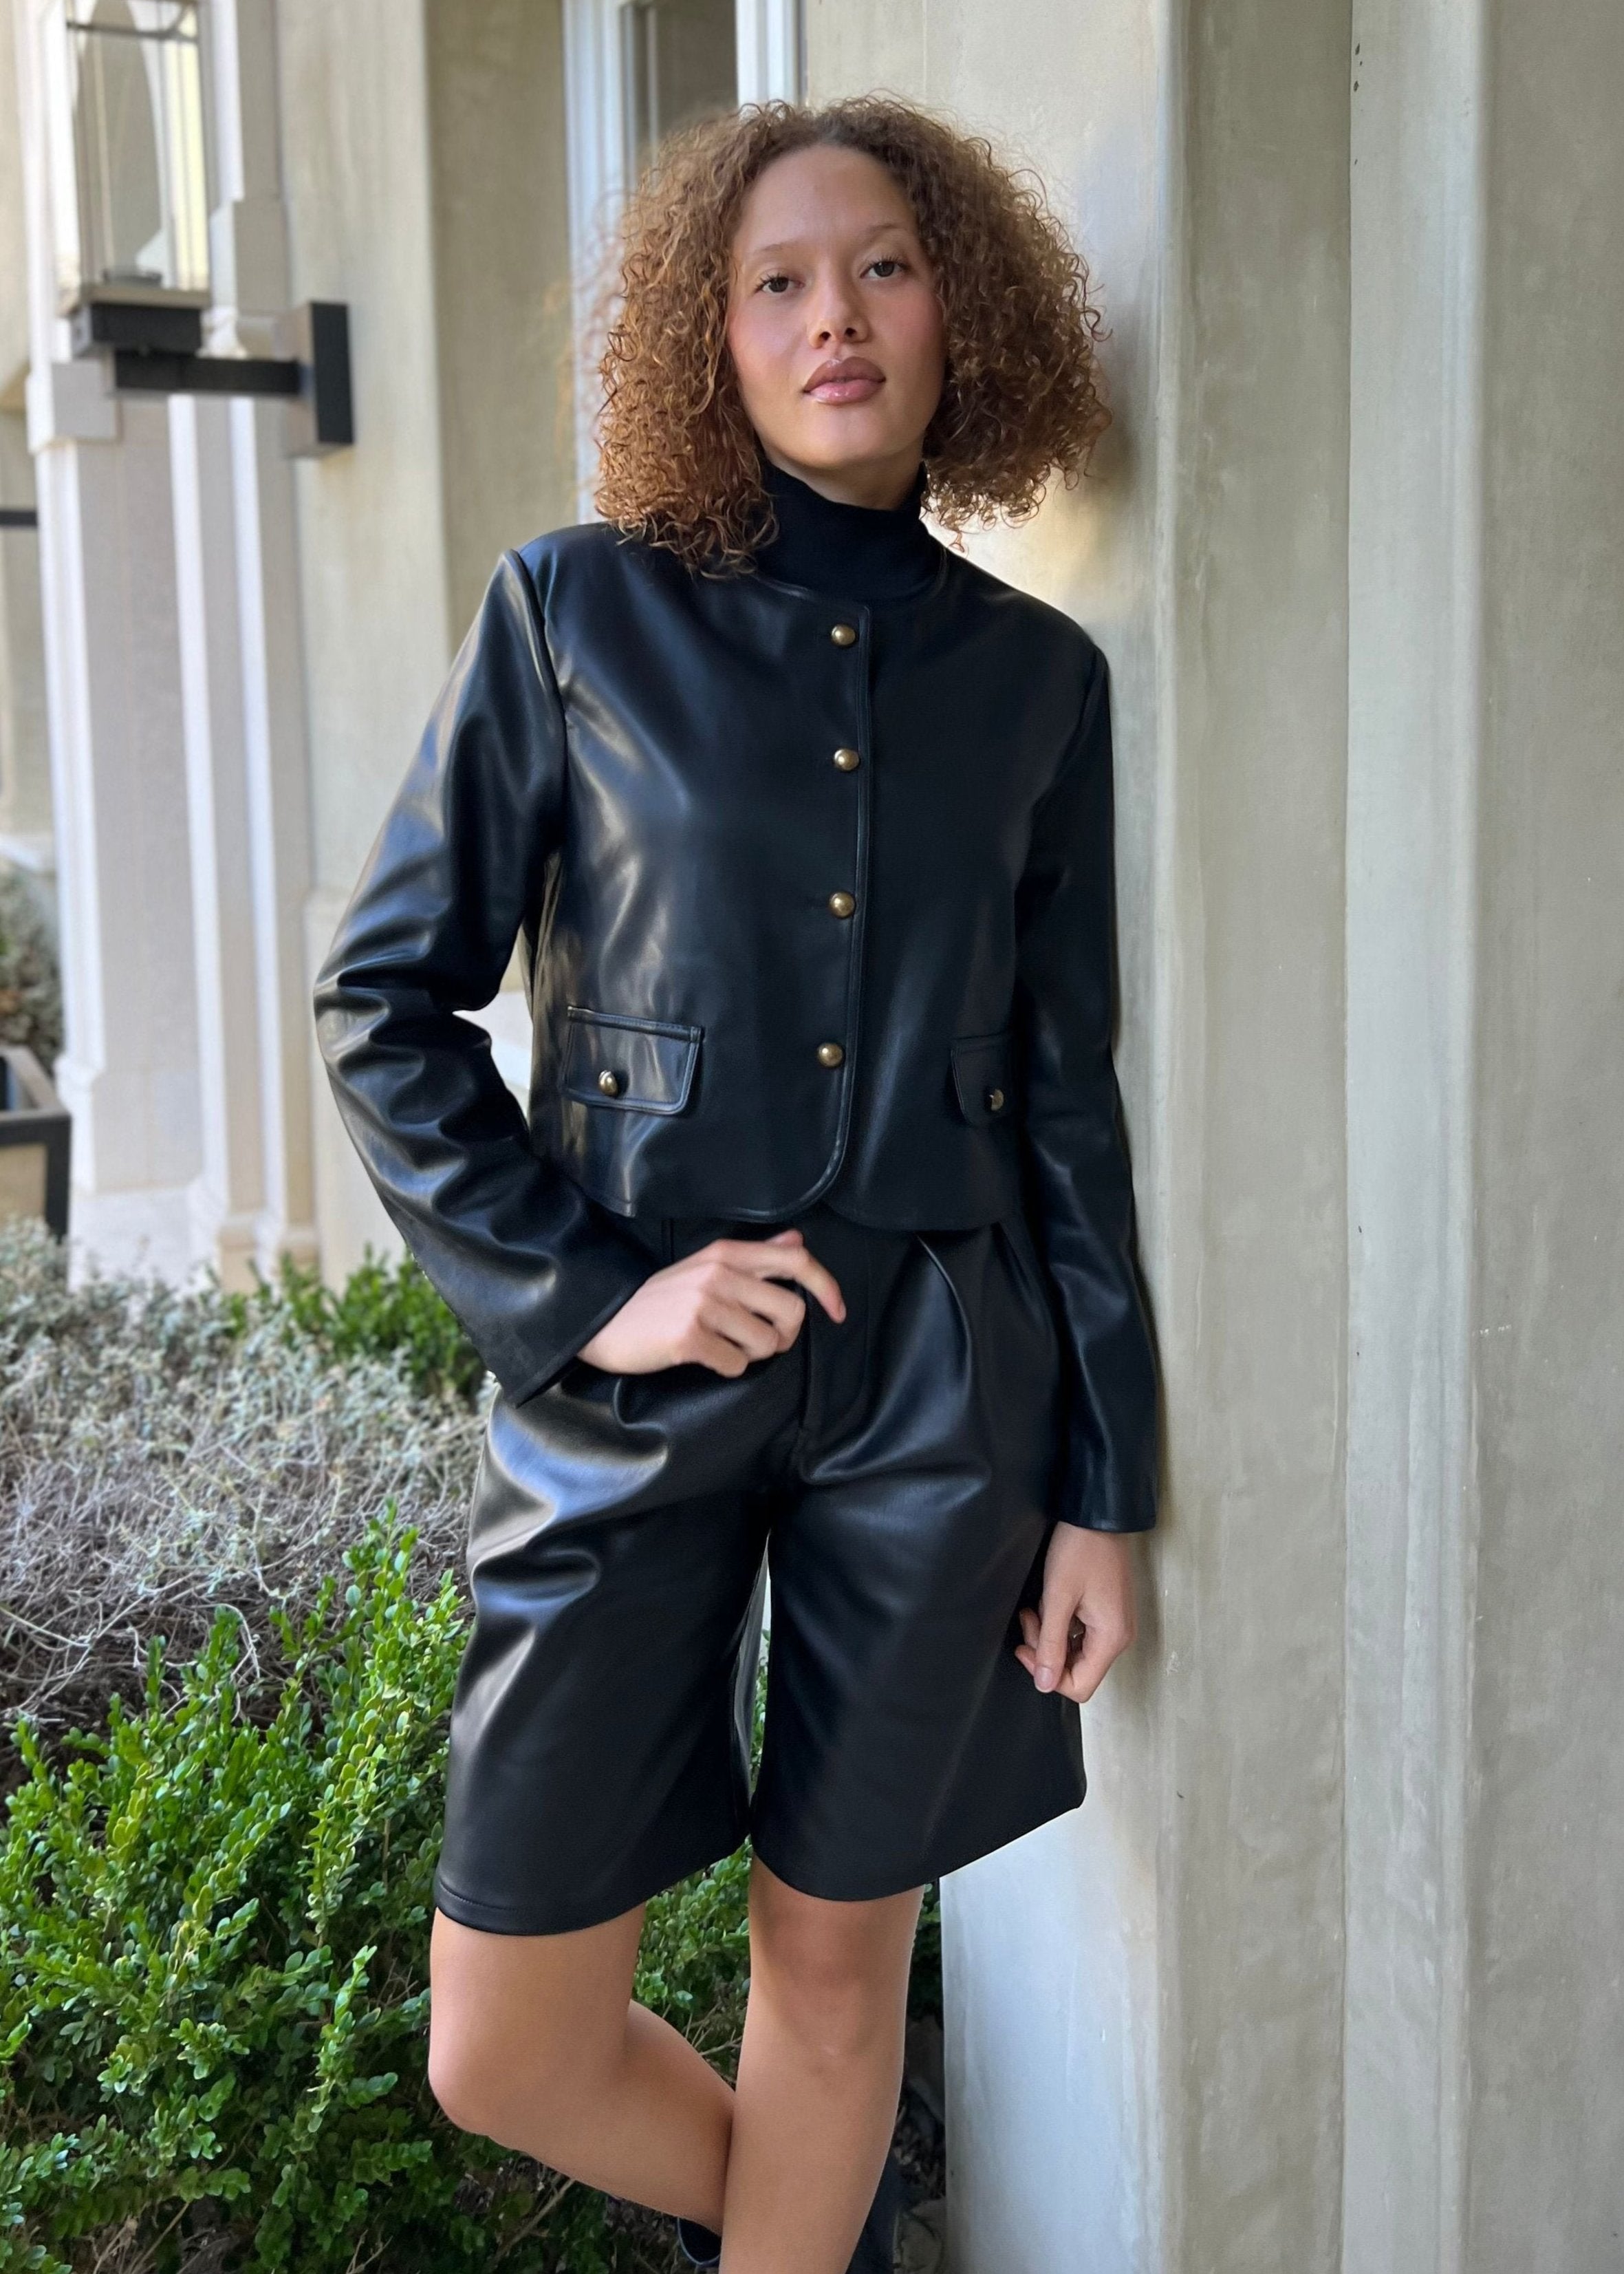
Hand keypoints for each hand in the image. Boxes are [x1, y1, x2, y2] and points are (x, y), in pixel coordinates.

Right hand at [576, 1228, 844, 1376]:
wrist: (604, 1321)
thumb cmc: (660, 1299)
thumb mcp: (706, 1266)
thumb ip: (755, 1255)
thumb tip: (797, 1241)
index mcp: (726, 1253)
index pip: (798, 1261)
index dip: (828, 1288)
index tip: (838, 1313)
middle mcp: (719, 1273)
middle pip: (792, 1311)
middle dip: (784, 1336)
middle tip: (757, 1340)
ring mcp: (704, 1304)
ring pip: (768, 1343)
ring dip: (753, 1354)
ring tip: (723, 1345)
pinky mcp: (691, 1337)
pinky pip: (737, 1365)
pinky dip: (726, 1367)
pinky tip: (702, 1357)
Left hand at [1015, 1525, 1137, 1702]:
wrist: (1096, 1516)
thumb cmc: (1079, 1551)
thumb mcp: (1058, 1597)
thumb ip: (1050, 1644)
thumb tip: (1044, 1684)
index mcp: (1111, 1639)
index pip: (1080, 1686)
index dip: (1048, 1675)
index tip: (1025, 1647)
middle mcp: (1118, 1638)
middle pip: (1076, 1669)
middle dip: (1046, 1650)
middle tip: (1029, 1618)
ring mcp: (1113, 1625)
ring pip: (1074, 1651)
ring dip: (1050, 1634)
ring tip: (1037, 1605)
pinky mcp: (1106, 1613)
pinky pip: (1079, 1633)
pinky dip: (1060, 1623)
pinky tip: (1049, 1602)